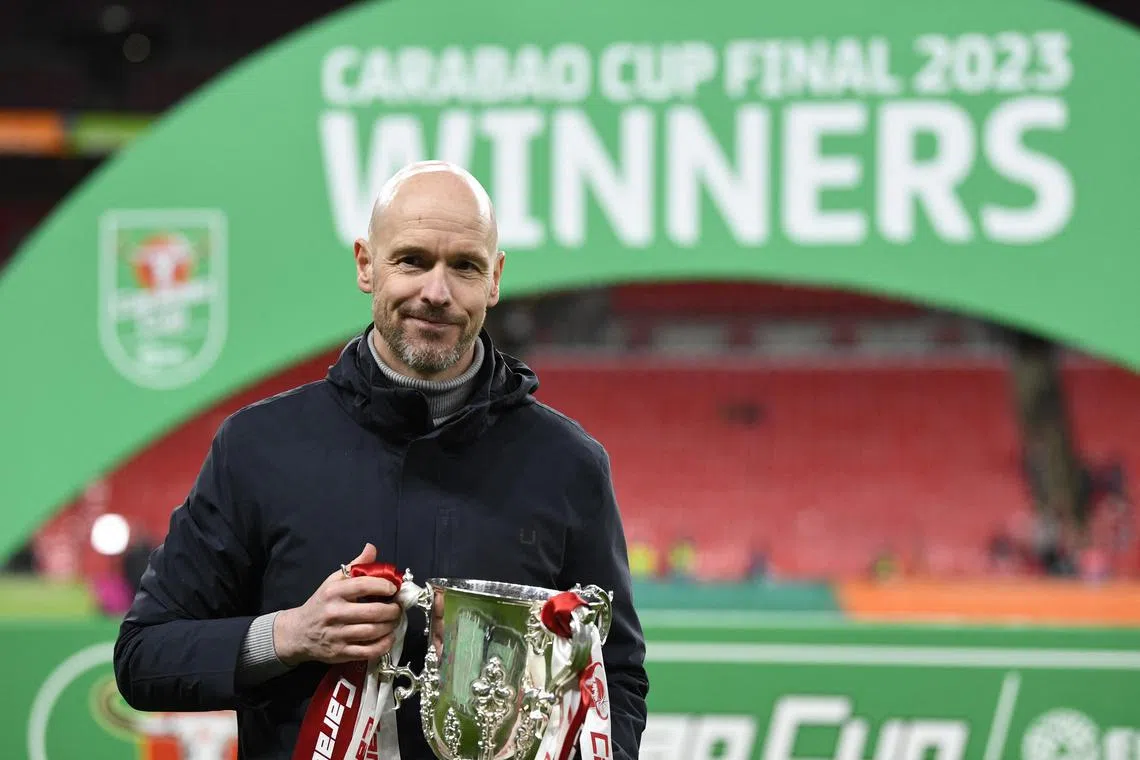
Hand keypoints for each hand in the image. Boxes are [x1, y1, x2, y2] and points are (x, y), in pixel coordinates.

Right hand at [274, 543, 403, 665]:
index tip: (394, 588)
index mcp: (334, 592)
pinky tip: (388, 637)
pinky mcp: (340, 653)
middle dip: (393, 610)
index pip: (364, 586)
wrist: (297, 633)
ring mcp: (337, 635)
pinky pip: (369, 651)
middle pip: (373, 612)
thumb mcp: (333, 581)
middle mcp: (335, 613)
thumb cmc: (321, 604)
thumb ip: (355, 566)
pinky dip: (384, 644)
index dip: (385, 586)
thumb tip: (371, 548)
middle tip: (398, 608)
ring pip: (373, 631)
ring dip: (390, 626)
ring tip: (394, 620)